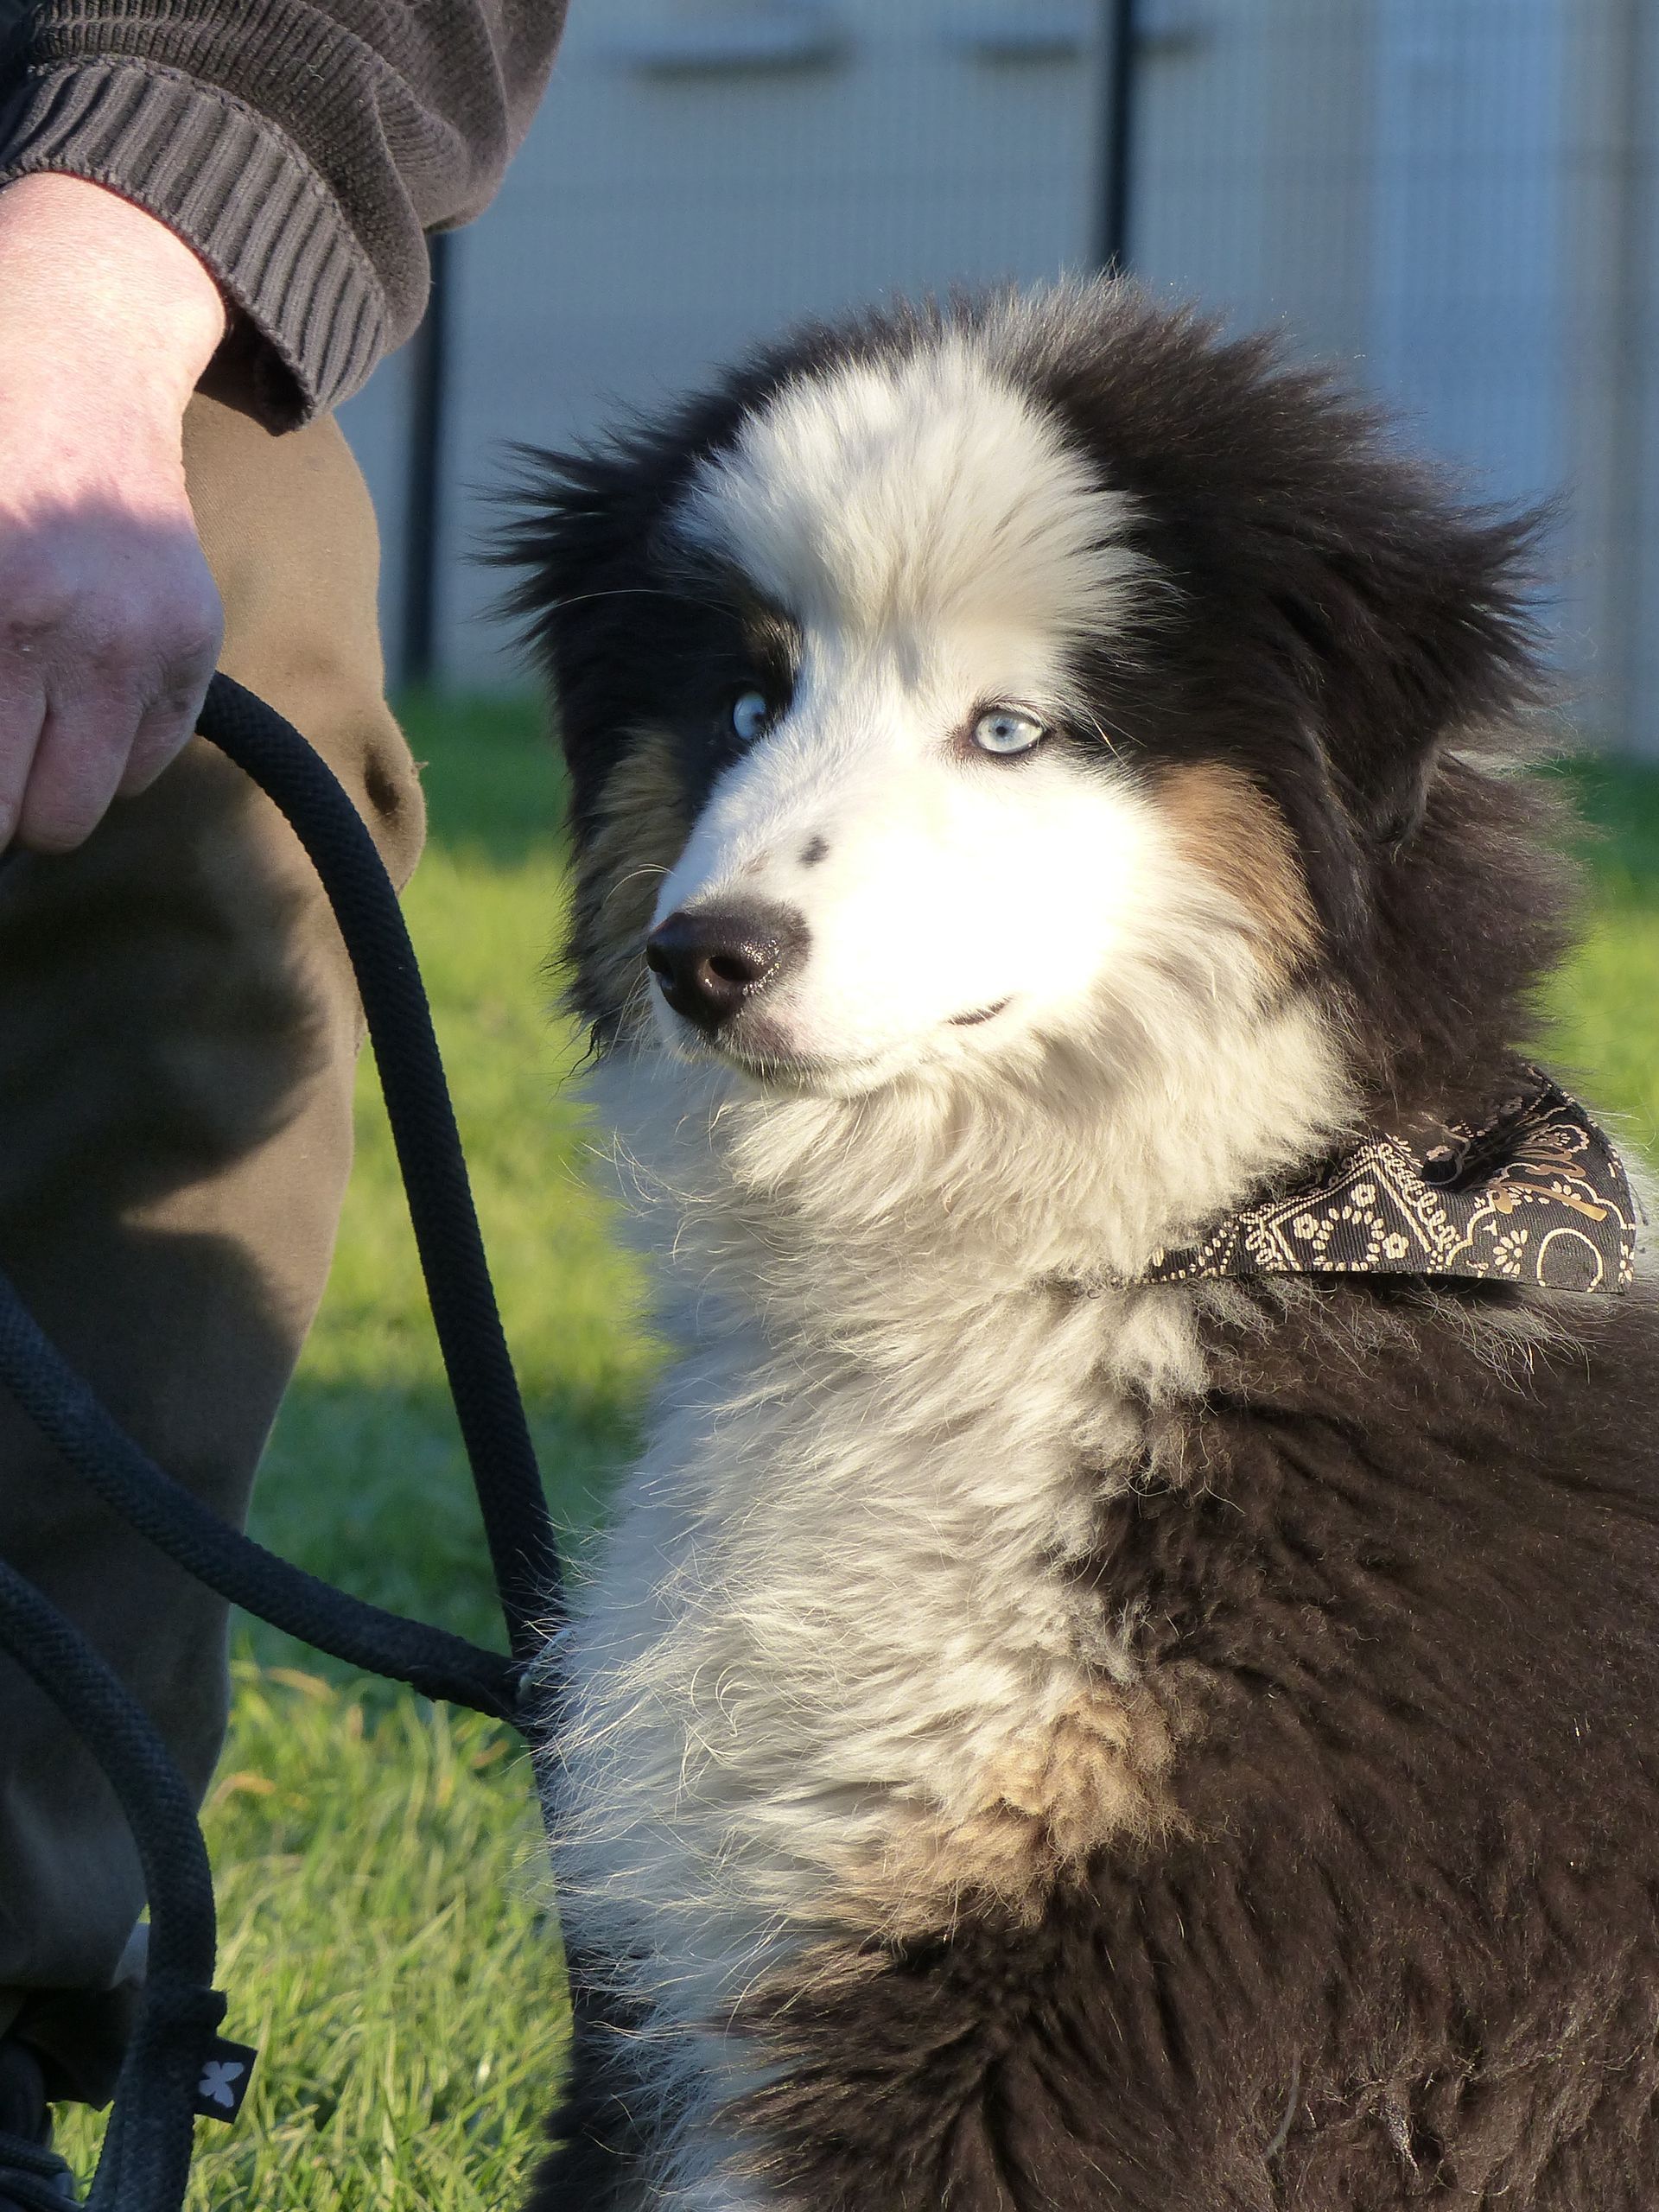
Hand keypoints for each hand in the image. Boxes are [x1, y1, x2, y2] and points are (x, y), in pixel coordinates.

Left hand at [0, 175, 227, 852]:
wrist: (72, 356)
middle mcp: (73, 634)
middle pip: (35, 816)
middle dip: (3, 803)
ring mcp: (146, 642)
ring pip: (90, 804)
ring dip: (47, 785)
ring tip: (22, 727)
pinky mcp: (194, 641)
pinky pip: (148, 759)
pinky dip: (107, 748)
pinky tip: (73, 687)